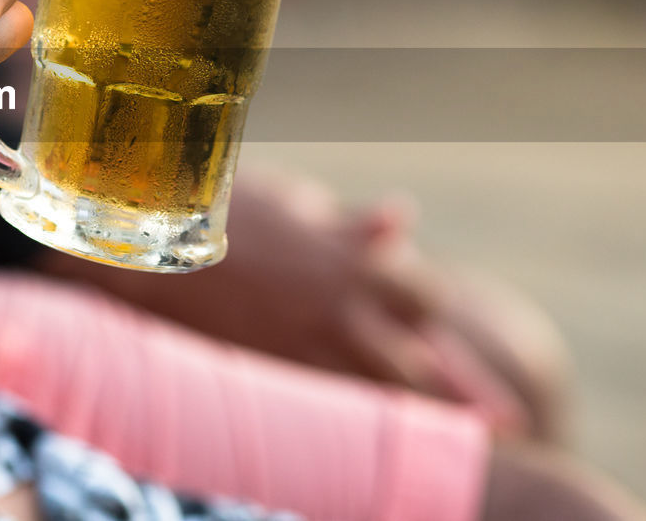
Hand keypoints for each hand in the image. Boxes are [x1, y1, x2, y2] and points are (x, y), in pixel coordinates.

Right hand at [39, 167, 546, 437]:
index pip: (428, 301)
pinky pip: (325, 408)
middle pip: (420, 365)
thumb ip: (350, 222)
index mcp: (352, 259)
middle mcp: (341, 311)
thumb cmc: (216, 208)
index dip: (446, 325)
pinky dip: (355, 421)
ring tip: (457, 444)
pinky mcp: (269, 372)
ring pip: (380, 395)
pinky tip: (367, 436)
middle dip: (462, 393)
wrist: (145, 250)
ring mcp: (304, 348)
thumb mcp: (291, 201)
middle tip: (500, 424)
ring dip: (417, 416)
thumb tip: (401, 218)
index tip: (459, 346)